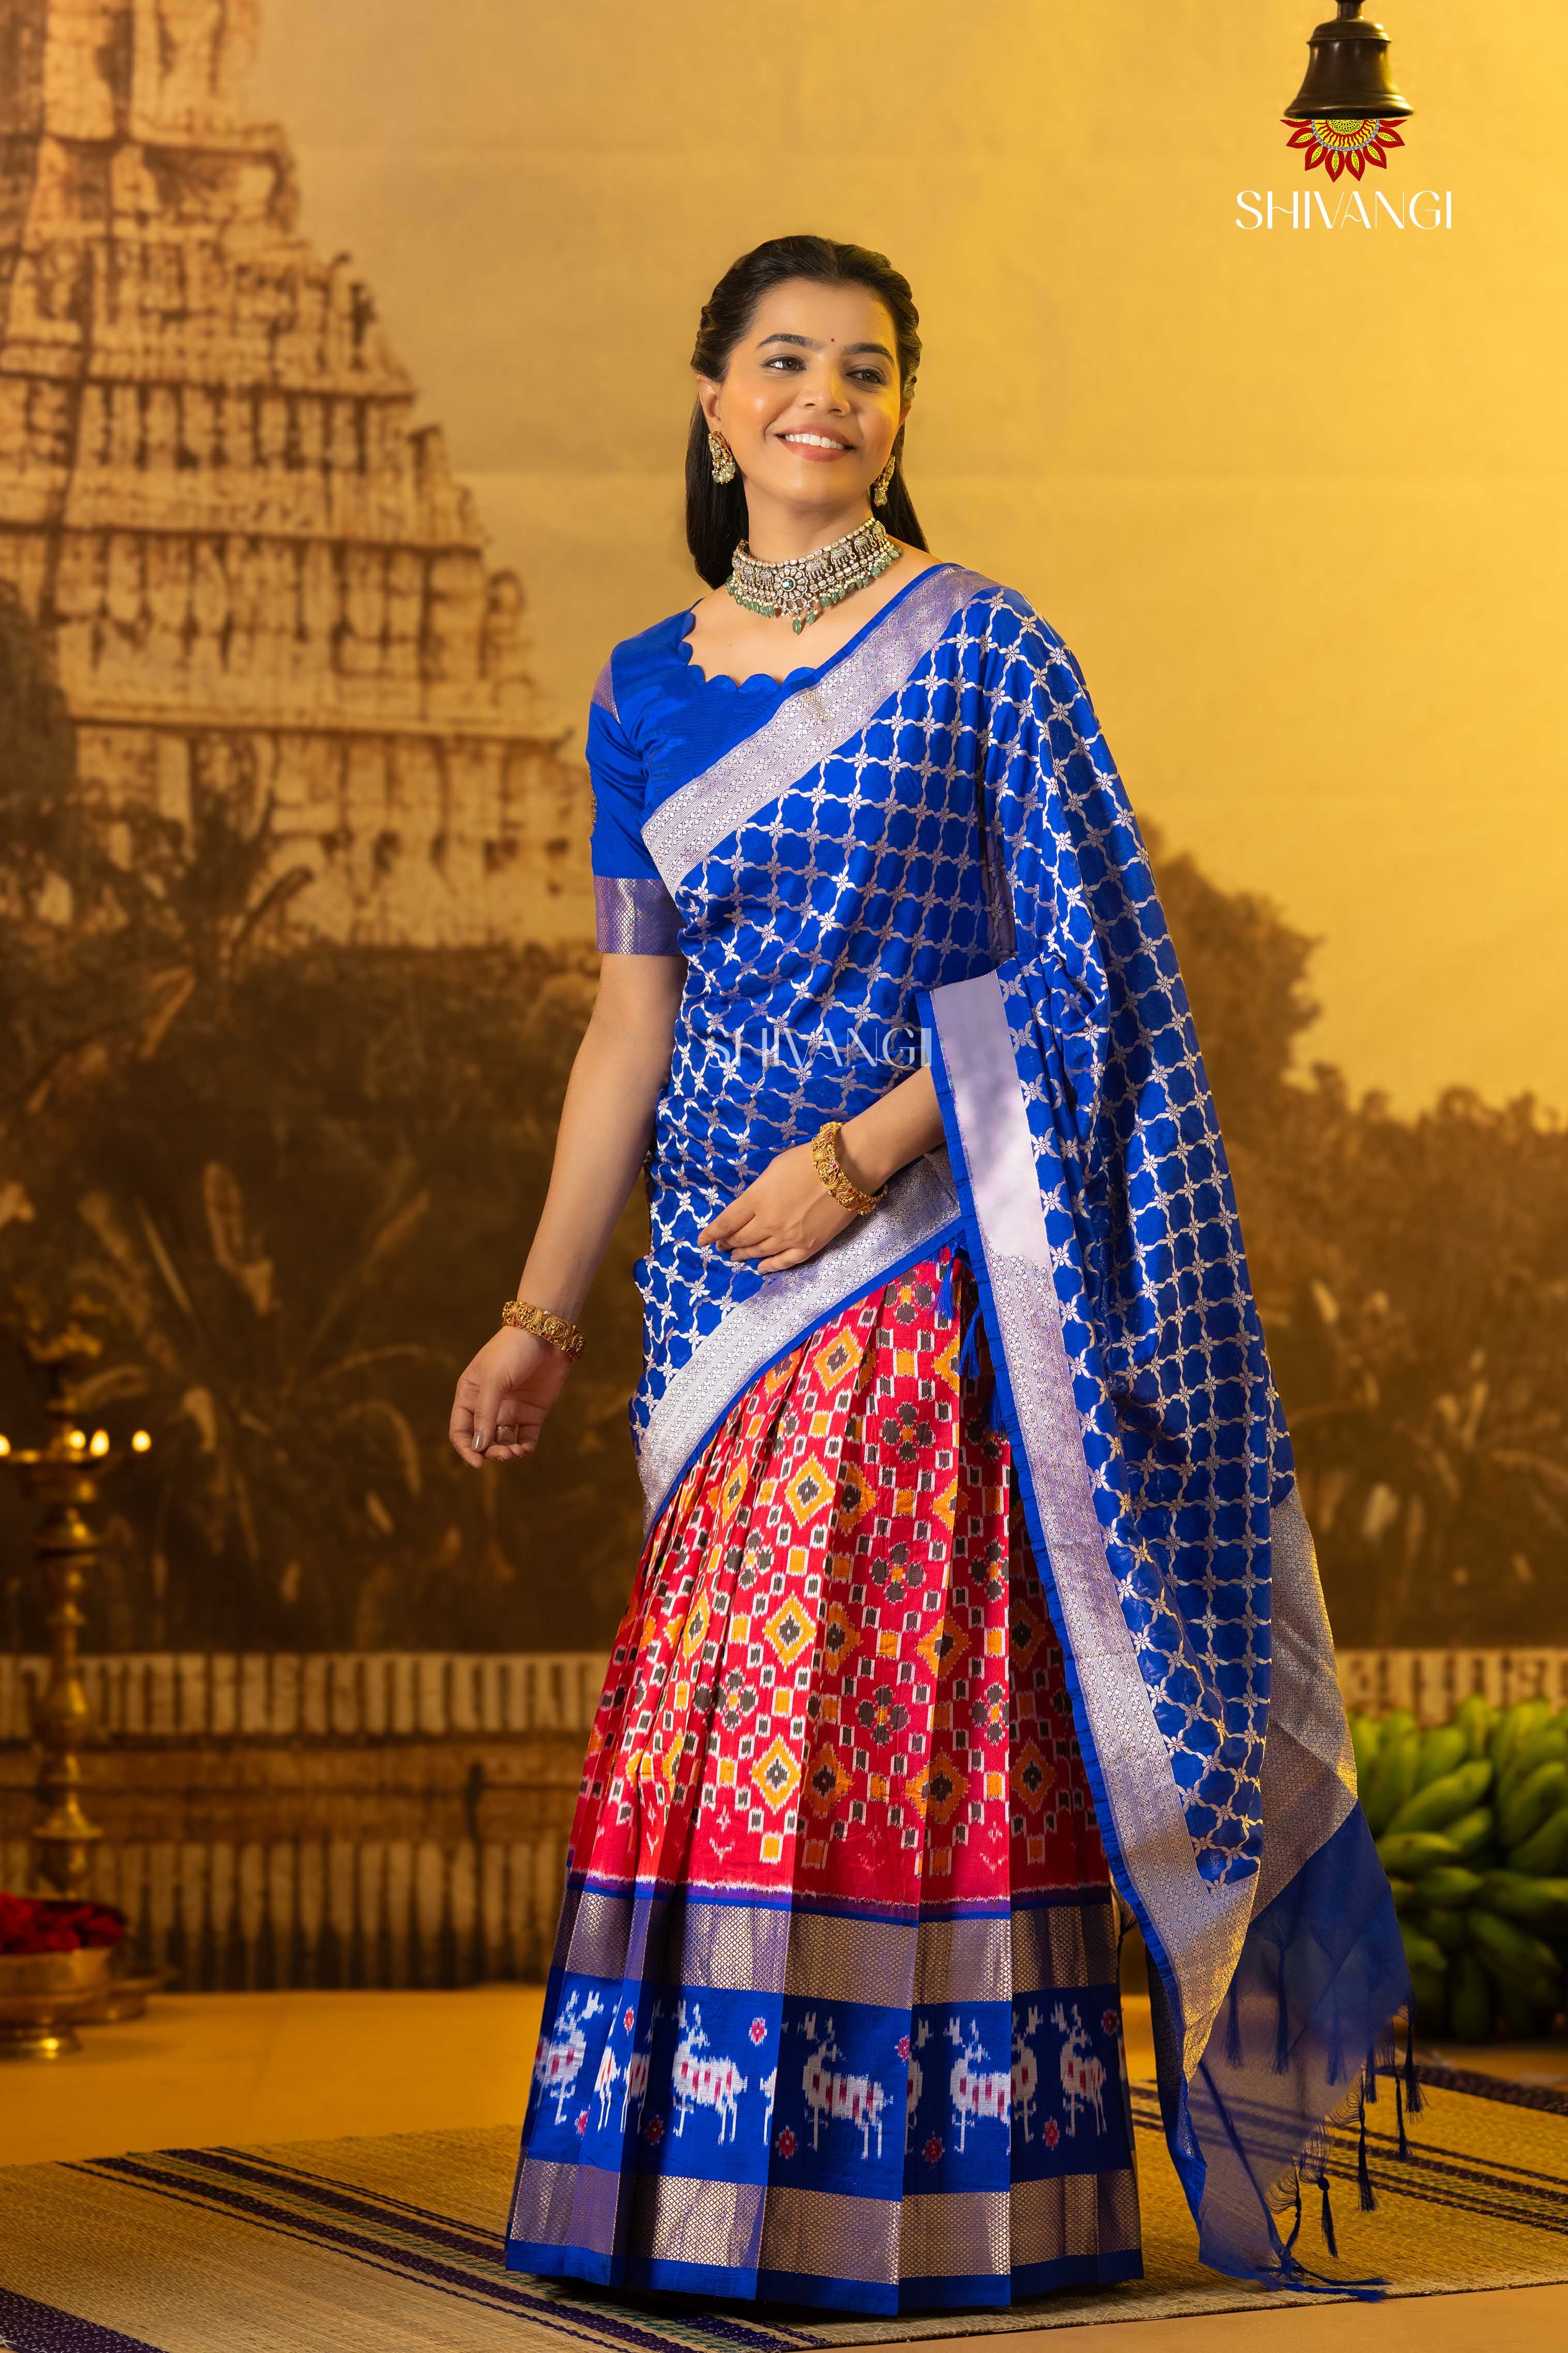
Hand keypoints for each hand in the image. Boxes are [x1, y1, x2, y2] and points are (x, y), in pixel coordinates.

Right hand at [448, 1325, 573, 1467]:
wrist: (546, 1336)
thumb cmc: (512, 1352)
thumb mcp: (494, 1380)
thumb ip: (485, 1413)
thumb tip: (478, 1447)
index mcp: (470, 1395)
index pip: (461, 1430)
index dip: (467, 1448)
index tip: (478, 1462)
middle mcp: (488, 1405)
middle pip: (483, 1440)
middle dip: (490, 1452)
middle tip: (504, 1455)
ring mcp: (510, 1410)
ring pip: (503, 1442)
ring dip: (507, 1452)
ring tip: (516, 1453)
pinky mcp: (532, 1412)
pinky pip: (525, 1438)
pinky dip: (525, 1448)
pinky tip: (526, 1449)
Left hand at [697, 1140, 862, 1272]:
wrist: (847, 1169)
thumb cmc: (808, 1160)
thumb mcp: (773, 1169)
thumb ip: (757, 1191)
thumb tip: (750, 1206)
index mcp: (756, 1199)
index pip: (726, 1223)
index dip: (712, 1233)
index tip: (702, 1240)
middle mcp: (768, 1222)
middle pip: (740, 1239)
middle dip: (727, 1243)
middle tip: (721, 1246)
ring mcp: (788, 1238)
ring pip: (759, 1252)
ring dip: (744, 1254)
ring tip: (735, 1256)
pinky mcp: (808, 1246)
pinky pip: (783, 1262)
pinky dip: (769, 1267)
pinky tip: (760, 1268)